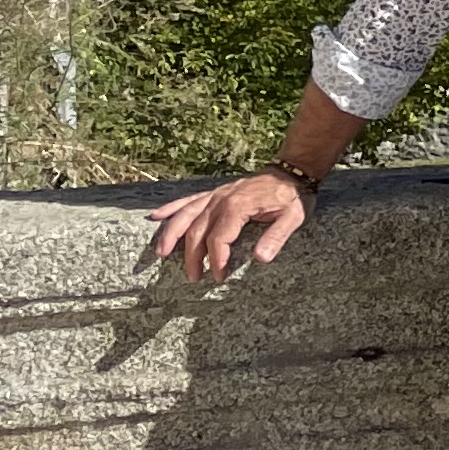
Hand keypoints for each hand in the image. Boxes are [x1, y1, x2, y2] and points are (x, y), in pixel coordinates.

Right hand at [146, 171, 312, 284]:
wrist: (288, 173)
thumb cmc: (290, 197)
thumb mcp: (293, 217)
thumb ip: (276, 237)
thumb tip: (261, 258)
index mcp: (238, 207)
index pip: (219, 239)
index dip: (216, 259)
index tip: (218, 276)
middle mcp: (220, 199)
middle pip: (197, 231)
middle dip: (192, 257)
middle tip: (194, 277)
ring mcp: (214, 195)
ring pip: (184, 215)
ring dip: (171, 234)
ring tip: (160, 253)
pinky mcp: (213, 193)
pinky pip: (187, 200)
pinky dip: (170, 208)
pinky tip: (155, 217)